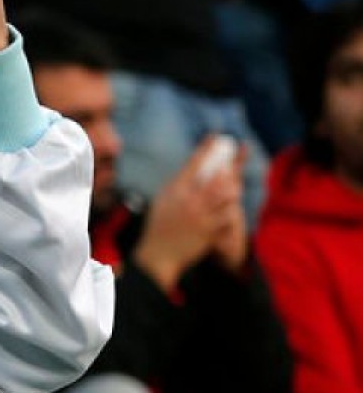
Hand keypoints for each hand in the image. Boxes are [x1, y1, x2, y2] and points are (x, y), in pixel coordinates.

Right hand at [130, 135, 245, 288]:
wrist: (158, 255)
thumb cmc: (158, 226)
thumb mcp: (162, 200)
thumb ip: (177, 186)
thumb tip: (191, 171)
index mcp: (175, 191)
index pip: (193, 164)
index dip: (206, 148)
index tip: (216, 137)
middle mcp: (189, 202)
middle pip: (215, 178)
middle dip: (227, 168)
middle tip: (234, 161)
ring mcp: (200, 217)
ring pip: (225, 197)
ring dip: (232, 189)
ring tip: (235, 185)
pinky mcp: (209, 232)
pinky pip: (227, 218)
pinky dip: (231, 212)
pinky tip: (232, 208)